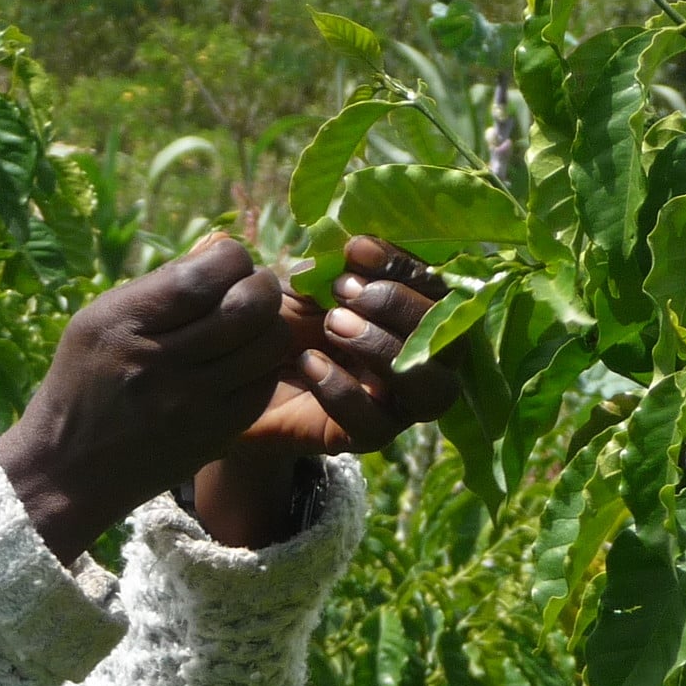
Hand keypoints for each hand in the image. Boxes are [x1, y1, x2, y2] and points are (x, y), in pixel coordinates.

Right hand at [0, 235, 298, 563]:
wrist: (69, 470)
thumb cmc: (81, 383)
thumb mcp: (97, 321)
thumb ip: (157, 285)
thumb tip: (218, 248)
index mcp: (125, 325)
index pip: (203, 276)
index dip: (230, 257)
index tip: (225, 261)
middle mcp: (161, 363)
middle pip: (248, 305)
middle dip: (261, 284)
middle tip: (249, 286)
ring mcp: (193, 403)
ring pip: (269, 343)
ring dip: (269, 323)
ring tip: (251, 323)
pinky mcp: (216, 433)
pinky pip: (265, 382)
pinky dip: (264, 362)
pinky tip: (245, 359)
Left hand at [191, 236, 461, 546]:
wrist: (233, 382)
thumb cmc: (280, 327)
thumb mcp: (303, 289)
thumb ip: (332, 268)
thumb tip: (350, 248)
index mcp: (413, 317)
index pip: (440, 290)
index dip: (405, 266)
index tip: (355, 248)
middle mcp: (420, 361)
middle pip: (452, 341)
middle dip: (400, 306)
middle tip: (342, 292)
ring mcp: (398, 404)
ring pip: (432, 389)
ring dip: (384, 348)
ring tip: (332, 325)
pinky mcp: (365, 437)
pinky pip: (377, 424)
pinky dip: (343, 389)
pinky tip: (308, 362)